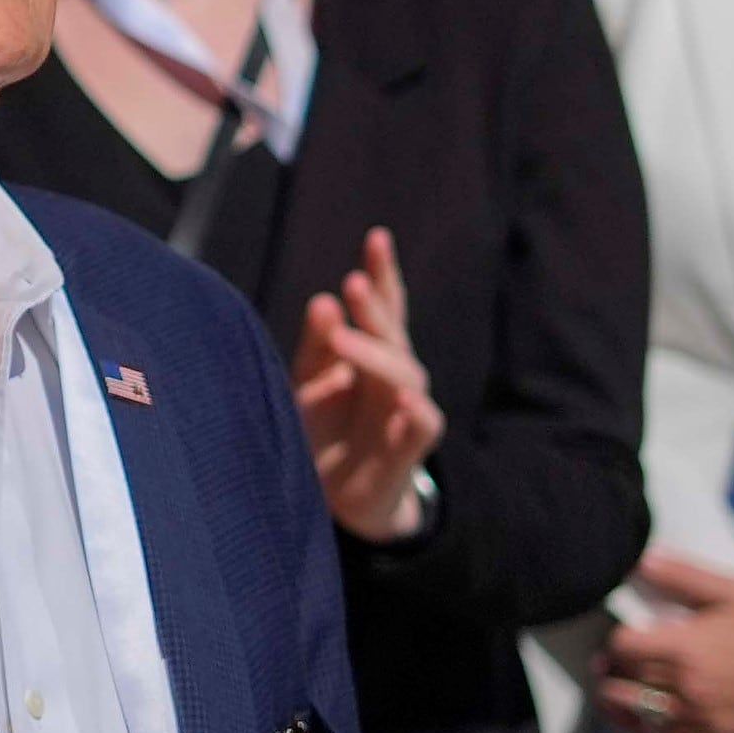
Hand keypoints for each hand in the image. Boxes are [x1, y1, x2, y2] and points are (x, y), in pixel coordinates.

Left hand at [291, 229, 441, 542]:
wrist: (335, 496)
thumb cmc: (324, 429)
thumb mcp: (309, 382)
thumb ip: (318, 345)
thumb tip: (323, 300)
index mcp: (369, 351)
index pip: (382, 305)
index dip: (381, 273)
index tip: (377, 236)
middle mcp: (392, 374)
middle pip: (392, 333)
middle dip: (374, 307)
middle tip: (351, 283)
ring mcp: (404, 409)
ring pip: (405, 373)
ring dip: (377, 354)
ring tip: (348, 339)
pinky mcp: (409, 448)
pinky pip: (424, 426)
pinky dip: (417, 413)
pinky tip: (405, 401)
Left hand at [598, 550, 733, 732]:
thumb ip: (684, 577)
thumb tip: (642, 559)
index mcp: (687, 646)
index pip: (624, 646)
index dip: (617, 640)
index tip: (622, 635)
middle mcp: (687, 685)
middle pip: (625, 680)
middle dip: (613, 670)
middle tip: (608, 664)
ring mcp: (701, 716)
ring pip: (638, 714)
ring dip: (618, 702)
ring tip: (612, 692)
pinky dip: (645, 729)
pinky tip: (639, 720)